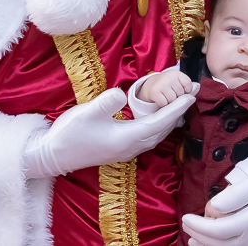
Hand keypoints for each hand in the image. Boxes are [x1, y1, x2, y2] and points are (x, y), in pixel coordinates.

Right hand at [23, 87, 193, 178]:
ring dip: (172, 118)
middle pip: (163, 129)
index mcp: (127, 138)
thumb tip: (121, 94)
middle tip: (194, 92)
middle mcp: (131, 147)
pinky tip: (160, 118)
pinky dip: (160, 125)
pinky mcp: (120, 149)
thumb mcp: (86, 113)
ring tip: (182, 103)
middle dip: (180, 111)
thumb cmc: (69, 134)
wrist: (53, 156)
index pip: (159, 122)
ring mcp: (126, 150)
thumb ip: (106, 103)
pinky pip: (149, 136)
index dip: (177, 108)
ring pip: (157, 134)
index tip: (192, 95)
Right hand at [137, 70, 193, 106]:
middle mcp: (169, 76)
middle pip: (181, 94)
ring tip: (166, 96)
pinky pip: (164, 103)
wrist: (151, 85)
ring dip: (170, 101)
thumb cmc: (169, 85)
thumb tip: (197, 87)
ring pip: (172, 100)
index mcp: (177, 73)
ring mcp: (161, 83)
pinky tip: (161, 98)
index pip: (188, 85)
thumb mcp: (178, 82)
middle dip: (177, 97)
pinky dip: (163, 104)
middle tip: (171, 93)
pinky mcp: (154, 91)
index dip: (186, 91)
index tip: (182, 90)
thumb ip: (188, 86)